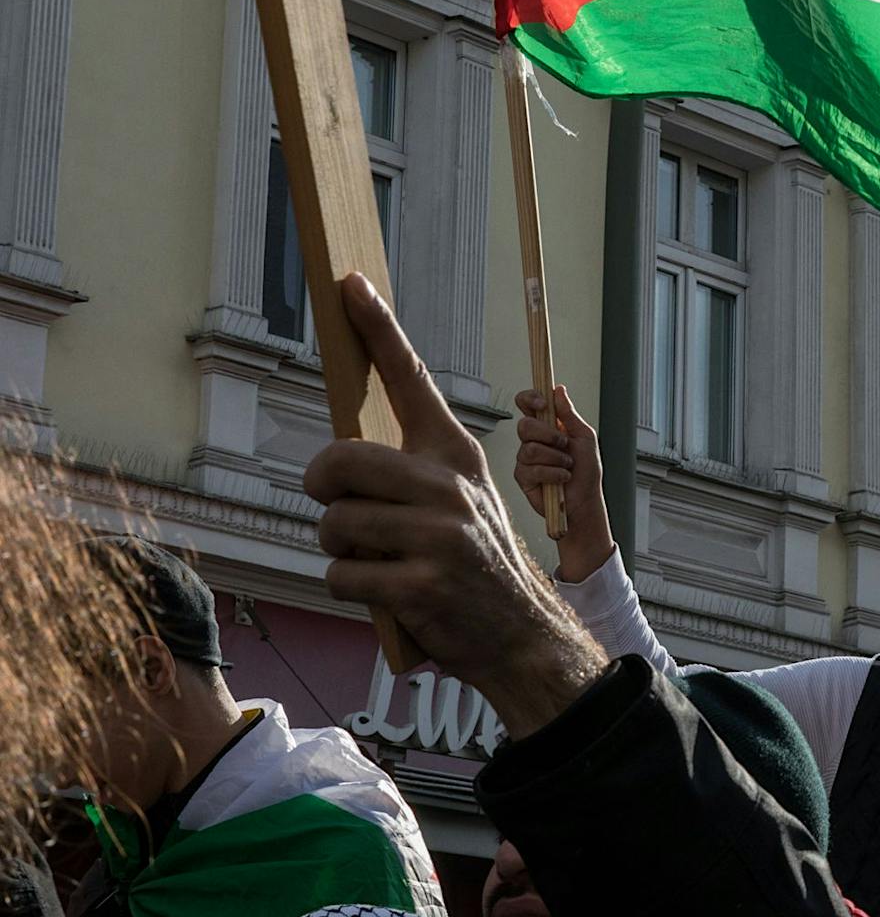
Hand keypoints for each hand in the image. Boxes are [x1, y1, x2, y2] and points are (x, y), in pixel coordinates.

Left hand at [305, 275, 607, 735]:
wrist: (520, 631)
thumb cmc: (473, 561)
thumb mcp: (459, 500)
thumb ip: (408, 471)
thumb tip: (338, 454)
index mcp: (457, 454)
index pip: (411, 378)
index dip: (378, 329)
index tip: (351, 285)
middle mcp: (450, 485)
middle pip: (339, 460)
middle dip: (321, 488)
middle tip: (334, 503)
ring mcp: (439, 535)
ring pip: (333, 524)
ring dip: (339, 548)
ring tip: (377, 559)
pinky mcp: (421, 584)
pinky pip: (341, 575)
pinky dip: (349, 587)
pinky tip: (384, 593)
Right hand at [515, 384, 612, 583]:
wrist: (584, 501)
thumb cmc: (586, 470)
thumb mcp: (584, 437)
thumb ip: (569, 414)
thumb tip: (558, 389)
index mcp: (548, 426)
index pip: (528, 403)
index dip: (530, 398)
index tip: (543, 403)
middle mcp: (534, 439)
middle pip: (525, 425)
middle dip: (548, 434)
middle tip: (565, 445)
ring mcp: (526, 458)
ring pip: (529, 448)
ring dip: (555, 458)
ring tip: (567, 466)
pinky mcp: (523, 477)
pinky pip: (531, 469)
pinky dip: (552, 474)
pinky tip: (561, 479)